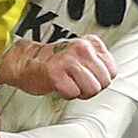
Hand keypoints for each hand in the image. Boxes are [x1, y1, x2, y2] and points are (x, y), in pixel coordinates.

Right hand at [0, 34, 114, 99]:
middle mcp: (81, 48)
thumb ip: (97, 62)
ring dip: (80, 92)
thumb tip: (110, 76)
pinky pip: (73, 93)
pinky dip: (66, 94)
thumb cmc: (53, 61)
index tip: (89, 77)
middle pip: (103, 82)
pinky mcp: (56, 73)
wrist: (25, 62)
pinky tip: (60, 86)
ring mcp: (68, 59)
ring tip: (70, 85)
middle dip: (92, 88)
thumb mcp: (81, 55)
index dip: (100, 79)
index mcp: (90, 42)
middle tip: (78, 83)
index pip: (112, 70)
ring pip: (91, 89)